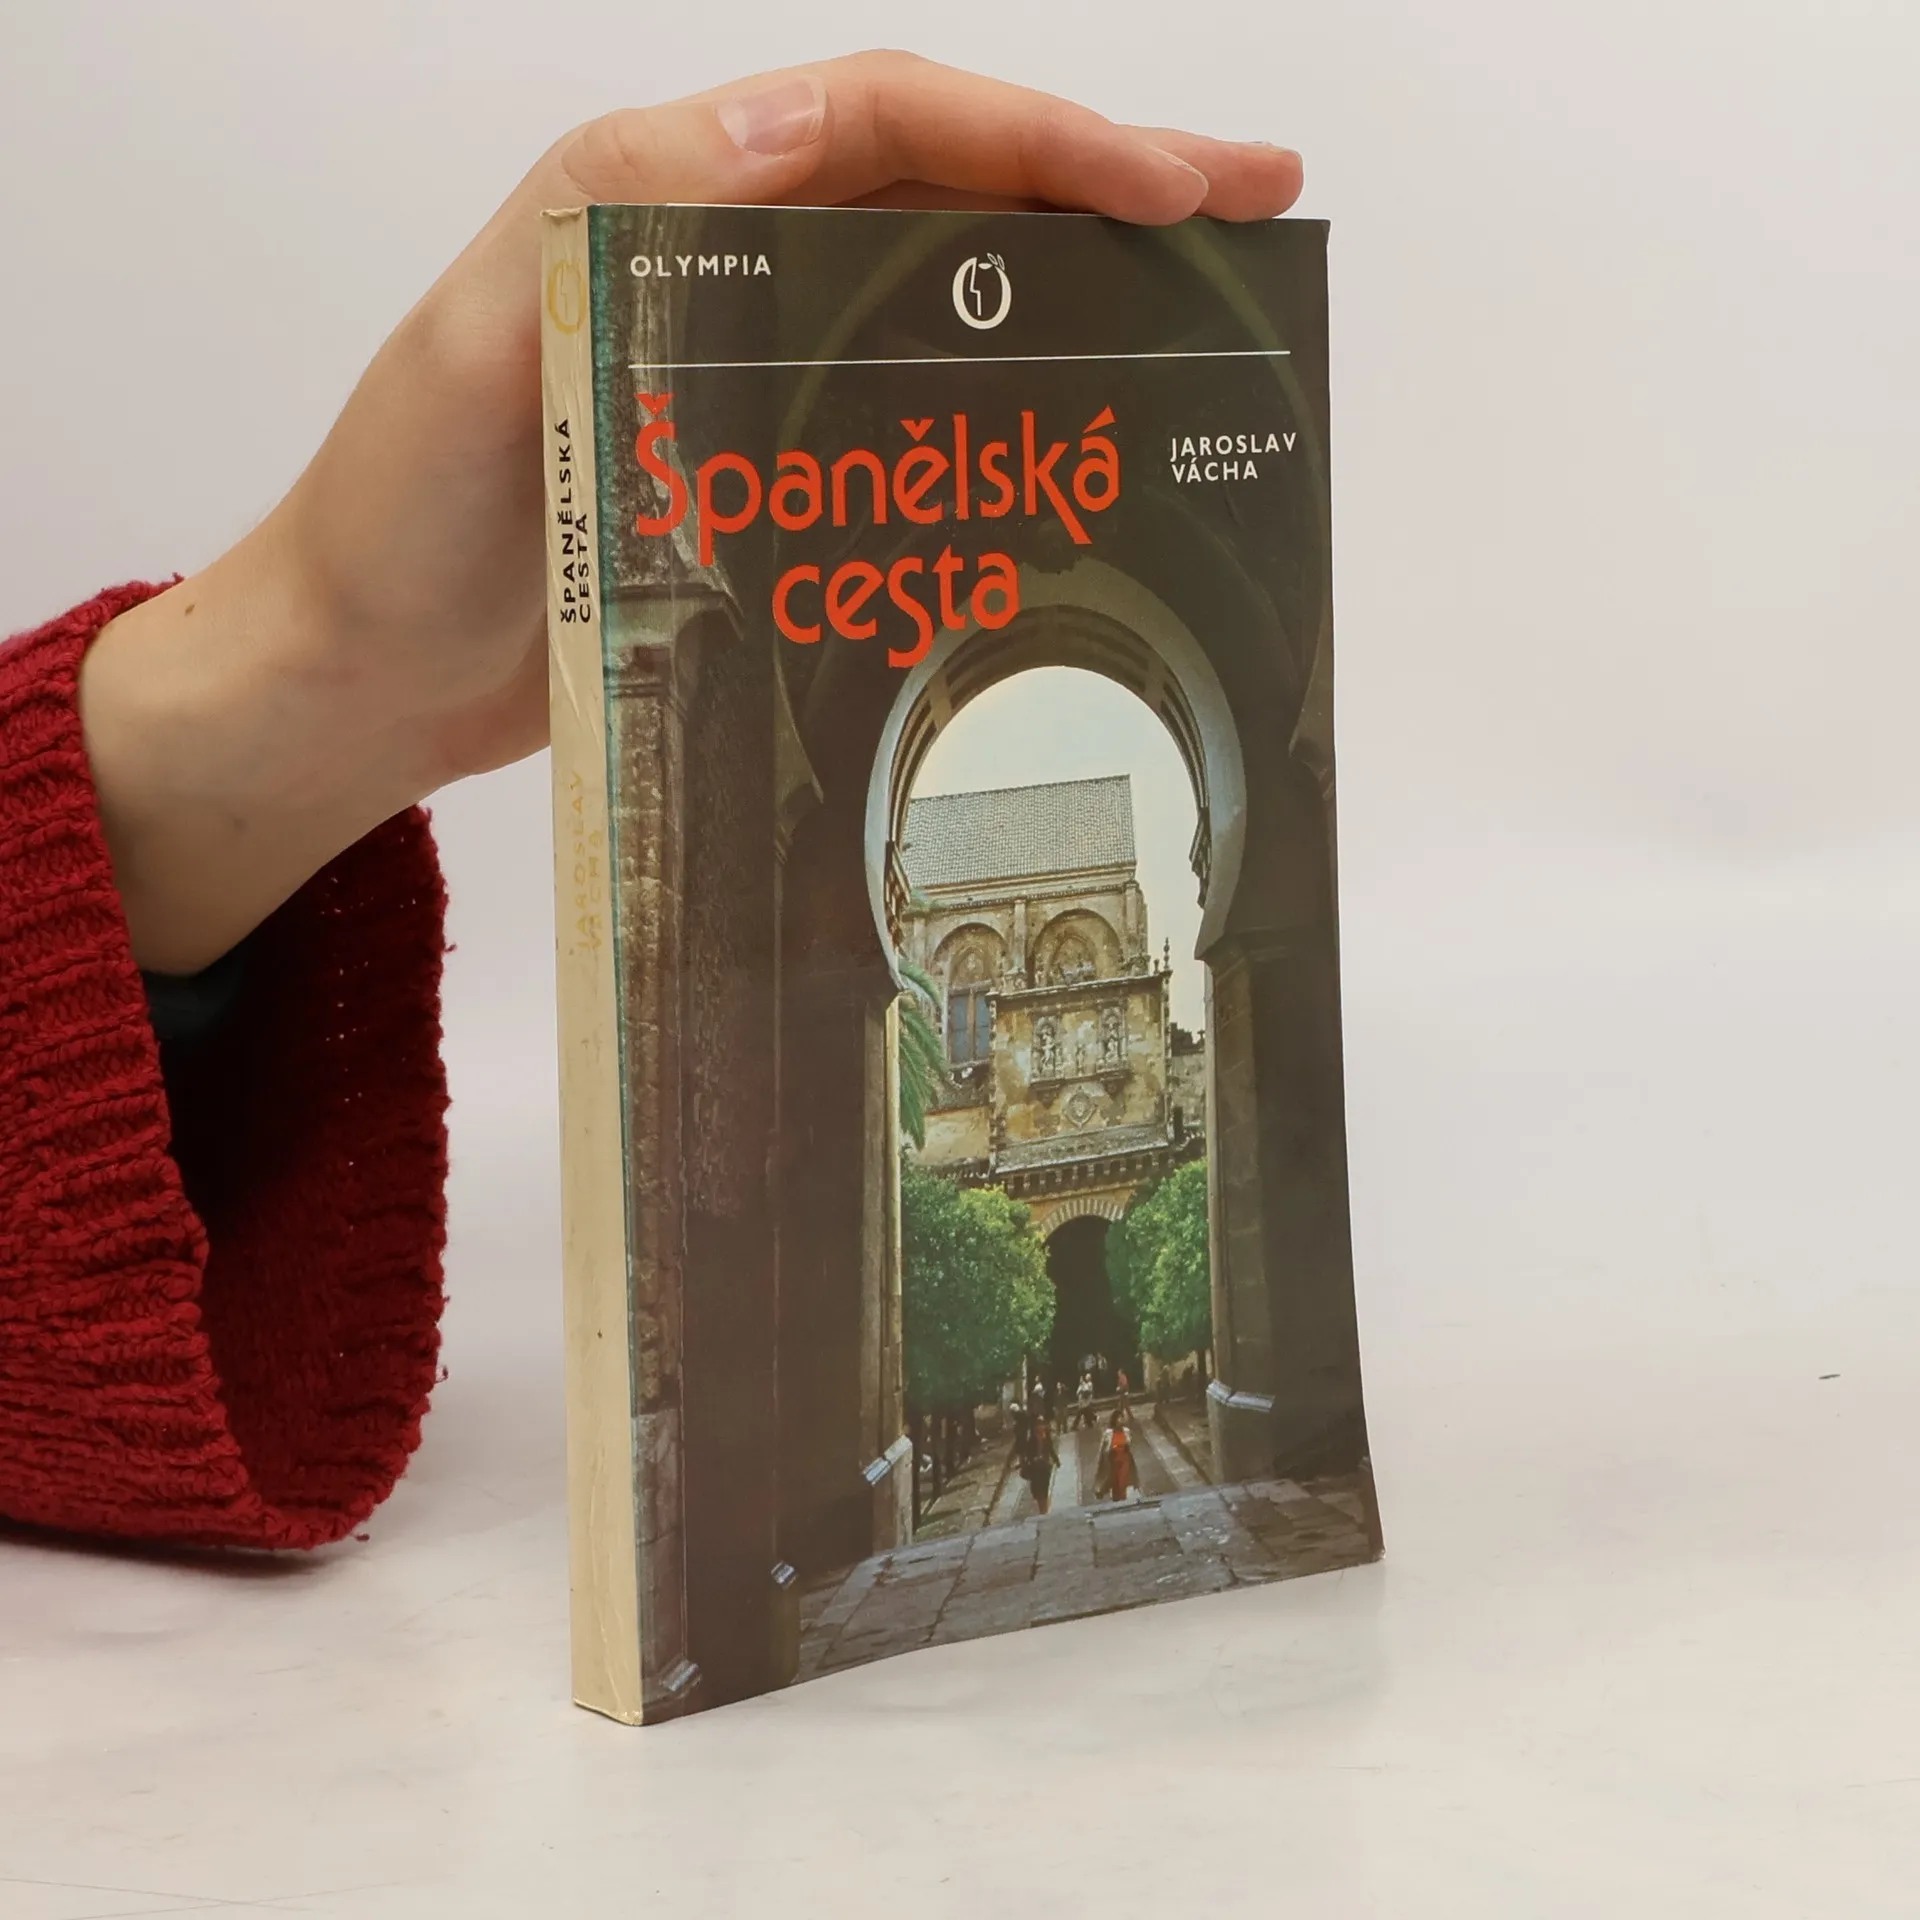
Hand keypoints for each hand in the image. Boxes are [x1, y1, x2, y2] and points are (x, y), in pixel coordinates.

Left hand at [80, 52, 1302, 972]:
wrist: (365, 675)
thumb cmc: (400, 520)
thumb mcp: (480, 347)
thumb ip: (613, 221)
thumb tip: (787, 129)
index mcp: (665, 196)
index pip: (887, 124)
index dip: (1039, 139)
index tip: (1165, 187)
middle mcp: (727, 265)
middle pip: (948, 197)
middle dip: (1107, 191)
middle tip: (1251, 215)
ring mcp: (755, 375)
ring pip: (947, 304)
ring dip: (1079, 302)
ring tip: (1207, 324)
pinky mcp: (768, 476)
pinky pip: (908, 424)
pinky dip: (1000, 424)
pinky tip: (1081, 461)